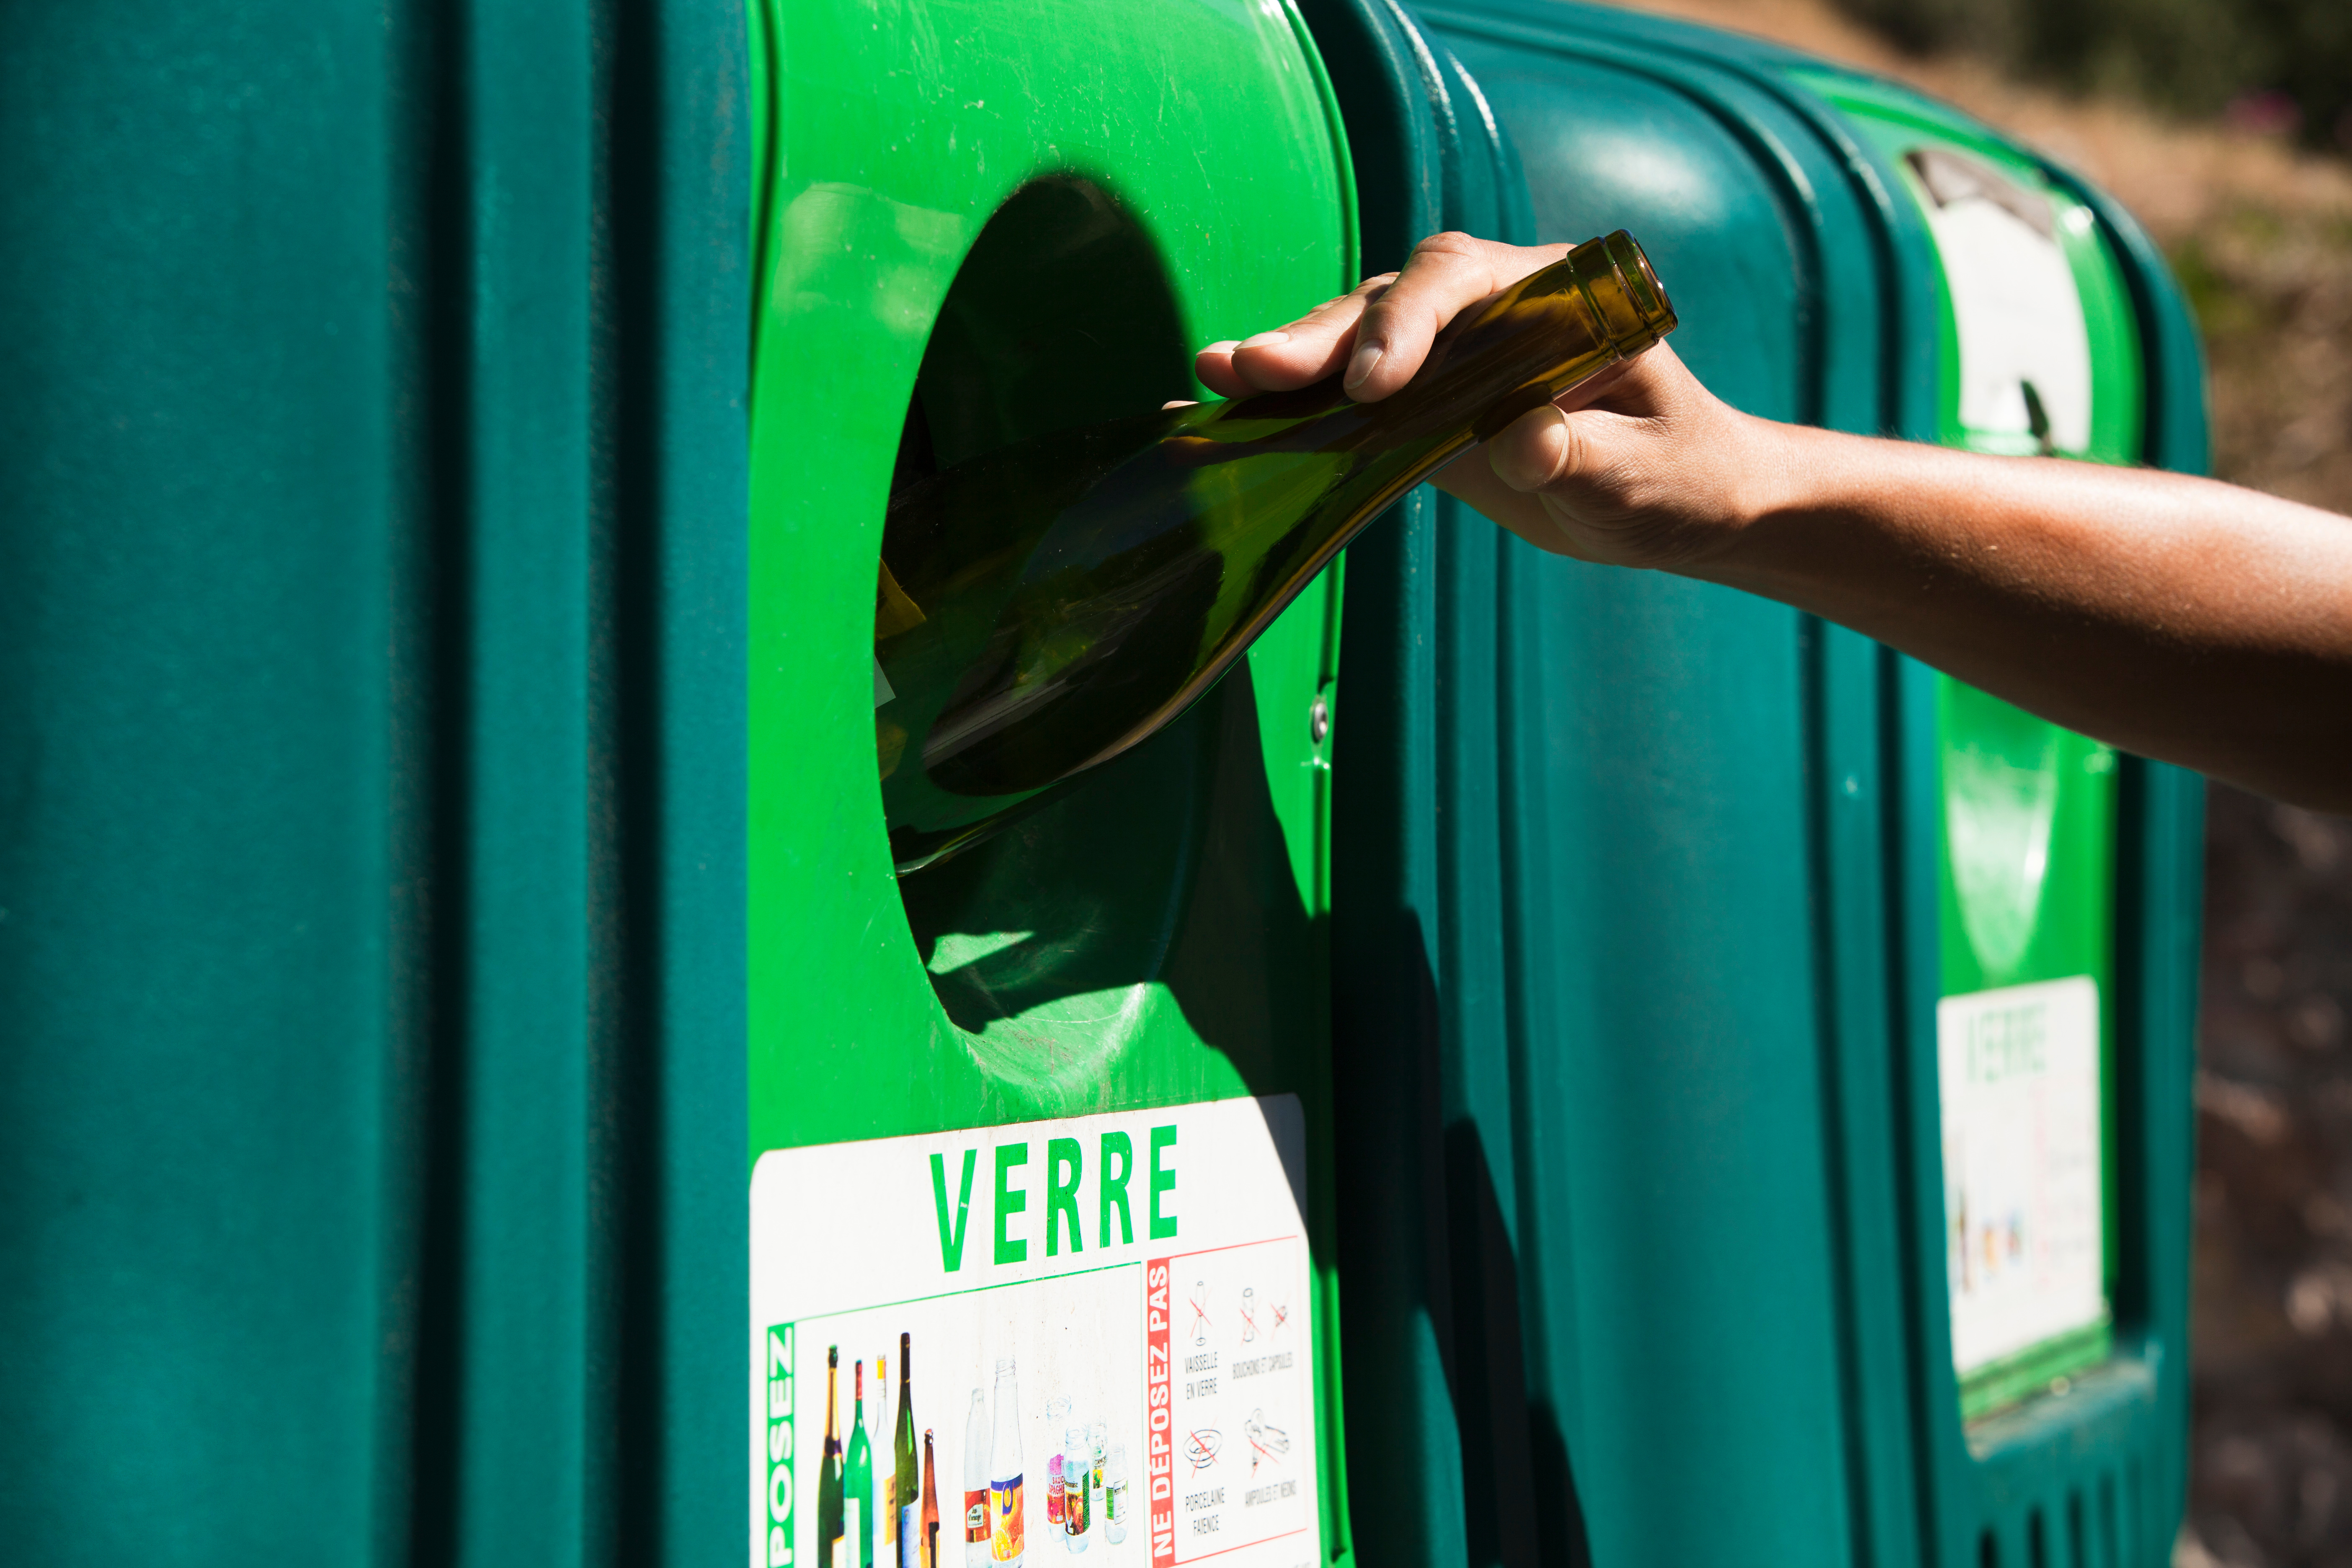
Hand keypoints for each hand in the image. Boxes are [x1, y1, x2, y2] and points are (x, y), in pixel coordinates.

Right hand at [1198, 231, 1776, 571]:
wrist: (1679, 500)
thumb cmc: (1677, 477)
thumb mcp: (1641, 475)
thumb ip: (1581, 454)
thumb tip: (1520, 438)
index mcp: (1557, 296)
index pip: (1468, 280)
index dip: (1412, 323)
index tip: (1378, 384)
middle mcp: (1493, 306)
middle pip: (1395, 300)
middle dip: (1325, 336)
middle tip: (1256, 369)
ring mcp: (1452, 353)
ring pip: (1359, 337)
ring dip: (1293, 361)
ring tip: (1219, 376)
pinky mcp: (1423, 403)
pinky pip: (1351, 393)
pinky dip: (1298, 403)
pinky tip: (1231, 406)